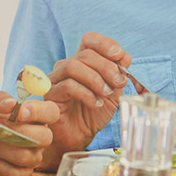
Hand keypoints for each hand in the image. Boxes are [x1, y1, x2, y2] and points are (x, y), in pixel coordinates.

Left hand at [0, 88, 58, 175]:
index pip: (51, 112)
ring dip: (4, 150)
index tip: (19, 113)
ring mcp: (30, 155)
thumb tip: (11, 103)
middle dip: (18, 134)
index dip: (39, 112)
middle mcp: (36, 134)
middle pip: (45, 137)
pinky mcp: (20, 173)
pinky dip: (1, 165)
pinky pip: (19, 173)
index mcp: (32, 114)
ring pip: (29, 157)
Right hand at [42, 32, 129, 165]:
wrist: (79, 136)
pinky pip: (67, 86)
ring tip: (107, 93)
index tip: (119, 55)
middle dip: (107, 67)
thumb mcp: (113, 92)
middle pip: (85, 54)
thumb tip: (125, 55)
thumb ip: (118, 74)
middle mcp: (67, 66)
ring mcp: (56, 79)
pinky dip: (86, 93)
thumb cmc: (93, 113)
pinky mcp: (50, 95)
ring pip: (73, 66)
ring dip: (96, 79)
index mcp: (83, 61)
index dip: (105, 43)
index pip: (89, 40)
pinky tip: (96, 103)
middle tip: (119, 82)